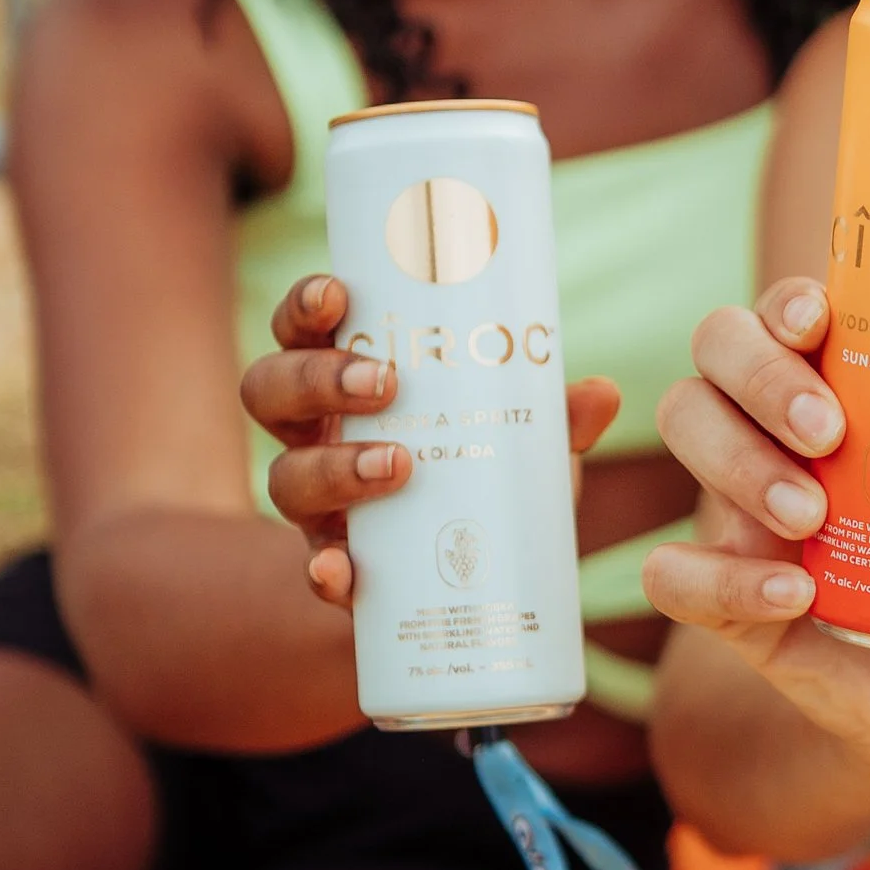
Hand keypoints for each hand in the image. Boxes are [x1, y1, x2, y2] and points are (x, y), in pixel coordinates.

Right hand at [246, 273, 620, 609]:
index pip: (300, 330)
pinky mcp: (338, 570)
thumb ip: (555, 414)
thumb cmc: (489, 472)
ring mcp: (319, 506)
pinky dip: (325, 571)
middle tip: (384, 382)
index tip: (338, 293)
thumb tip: (601, 393)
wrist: (489, 576)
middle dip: (315, 378)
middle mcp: (315, 437)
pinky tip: (345, 571)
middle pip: (269, 391)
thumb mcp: (523, 436)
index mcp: (346, 383)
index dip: (303, 306)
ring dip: (332, 466)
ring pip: (282, 478)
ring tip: (397, 464)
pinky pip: (314, 570)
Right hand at [649, 278, 869, 793]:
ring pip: (683, 423)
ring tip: (813, 516)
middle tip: (828, 431)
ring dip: (739, 461)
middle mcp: (779, 429)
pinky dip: (722, 580)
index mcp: (850, 389)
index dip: (789, 302)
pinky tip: (793, 594)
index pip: (792, 312)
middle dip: (761, 376)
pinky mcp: (726, 597)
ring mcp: (742, 508)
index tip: (820, 319)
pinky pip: (674, 572)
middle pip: (718, 345)